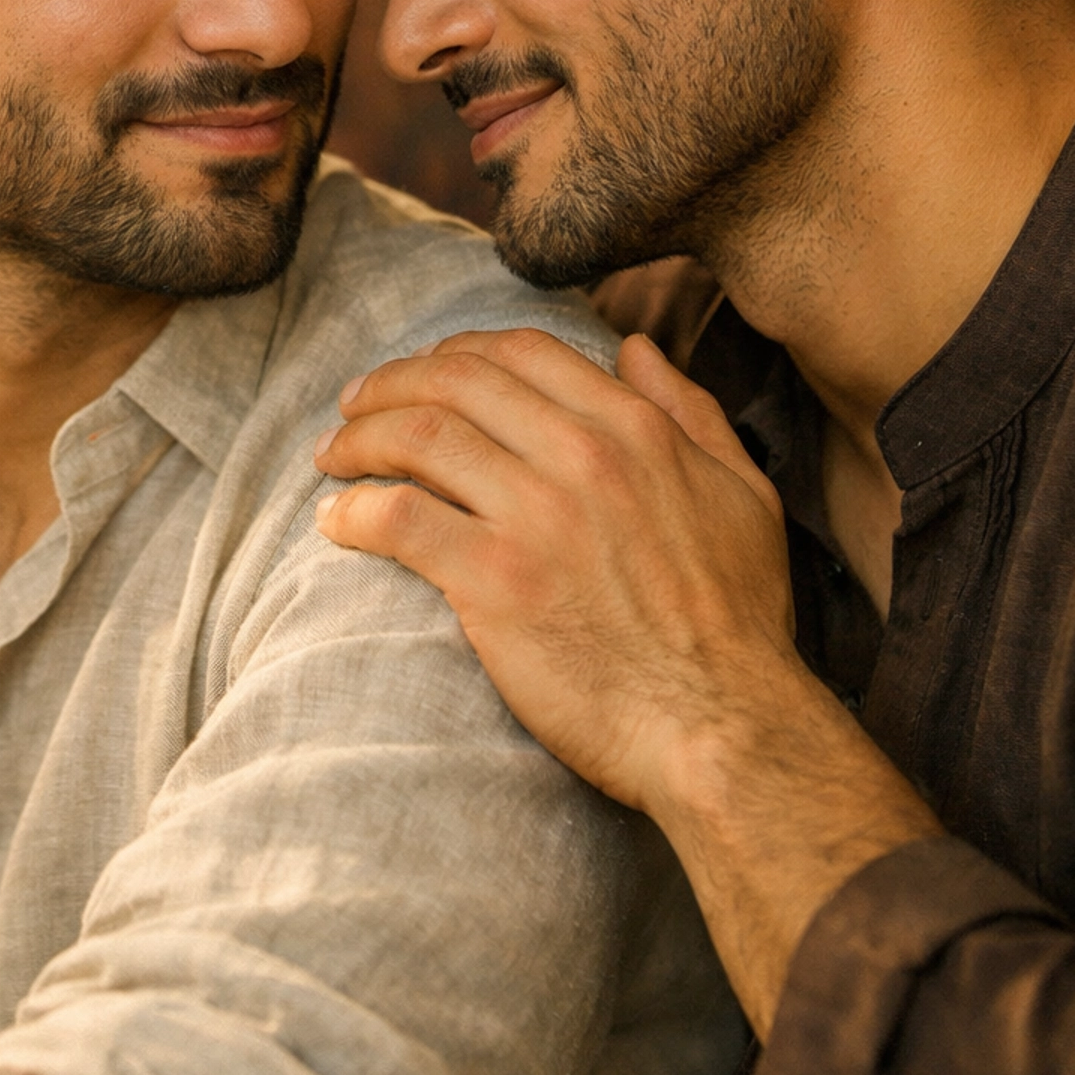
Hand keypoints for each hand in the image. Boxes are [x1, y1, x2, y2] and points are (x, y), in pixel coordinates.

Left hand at [315, 328, 940, 1034]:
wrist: (723, 727)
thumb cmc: (739, 622)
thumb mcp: (743, 492)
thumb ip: (689, 410)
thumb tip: (634, 347)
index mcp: (636, 429)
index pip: (522, 351)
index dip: (458, 351)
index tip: (425, 371)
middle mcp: (582, 457)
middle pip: (456, 382)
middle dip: (392, 383)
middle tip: (355, 405)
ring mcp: (536, 516)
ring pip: (418, 438)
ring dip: (359, 438)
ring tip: (332, 455)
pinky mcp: (495, 581)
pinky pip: (399, 518)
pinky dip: (354, 510)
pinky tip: (335, 521)